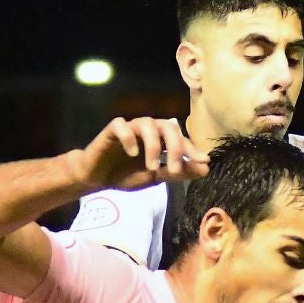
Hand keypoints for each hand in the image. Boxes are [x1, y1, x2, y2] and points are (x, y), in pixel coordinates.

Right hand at [72, 117, 208, 193]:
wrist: (97, 178)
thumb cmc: (126, 175)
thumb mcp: (155, 178)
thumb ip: (177, 172)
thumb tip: (206, 169)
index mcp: (160, 139)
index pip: (180, 139)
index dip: (192, 149)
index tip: (203, 162)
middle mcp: (148, 129)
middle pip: (168, 126)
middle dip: (175, 148)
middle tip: (173, 170)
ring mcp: (131, 127)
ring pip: (148, 124)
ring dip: (153, 146)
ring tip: (151, 167)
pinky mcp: (112, 129)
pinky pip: (122, 125)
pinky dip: (129, 137)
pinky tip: (132, 153)